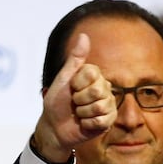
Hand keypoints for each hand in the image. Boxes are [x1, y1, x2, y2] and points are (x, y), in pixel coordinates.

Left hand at [33, 33, 116, 161]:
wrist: (54, 128)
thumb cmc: (56, 103)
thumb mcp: (63, 79)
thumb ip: (75, 59)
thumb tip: (84, 35)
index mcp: (94, 76)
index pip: (92, 73)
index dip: (77, 83)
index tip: (70, 88)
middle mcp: (104, 88)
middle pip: (96, 90)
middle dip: (79, 99)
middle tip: (74, 103)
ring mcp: (108, 104)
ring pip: (99, 106)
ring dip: (82, 113)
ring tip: (78, 113)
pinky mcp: (109, 120)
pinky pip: (102, 120)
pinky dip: (88, 124)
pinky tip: (84, 123)